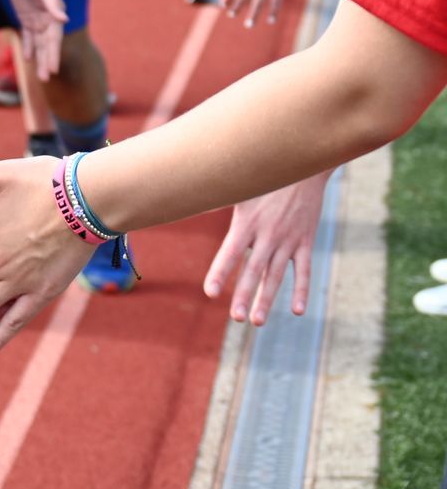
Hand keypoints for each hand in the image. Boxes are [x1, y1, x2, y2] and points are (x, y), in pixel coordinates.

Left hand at [1, 0, 65, 78]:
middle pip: (47, 44)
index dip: (53, 54)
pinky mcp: (26, 17)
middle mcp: (48, 19)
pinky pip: (28, 36)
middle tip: (45, 78)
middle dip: (47, 61)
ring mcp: (37, 19)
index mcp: (54, 14)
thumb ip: (53, 3)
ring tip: (40, 75)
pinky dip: (28, 47)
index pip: (54, 39)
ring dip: (39, 58)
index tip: (53, 69)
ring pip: (38, 43)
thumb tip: (64, 18)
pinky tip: (28, 58)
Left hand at [203, 171, 330, 324]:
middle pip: (254, 270)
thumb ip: (215, 200)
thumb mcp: (238, 188)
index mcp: (246, 223)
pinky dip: (302, 290)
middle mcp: (267, 234)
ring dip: (267, 299)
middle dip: (244, 295)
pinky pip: (305, 270)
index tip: (210, 293)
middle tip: (236, 318)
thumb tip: (183, 200)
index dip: (221, 273)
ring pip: (277, 275)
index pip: (230, 253)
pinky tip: (298, 311)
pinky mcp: (306, 241)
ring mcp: (288, 239)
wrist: (302, 166)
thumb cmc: (263, 178)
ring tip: (257, 321)